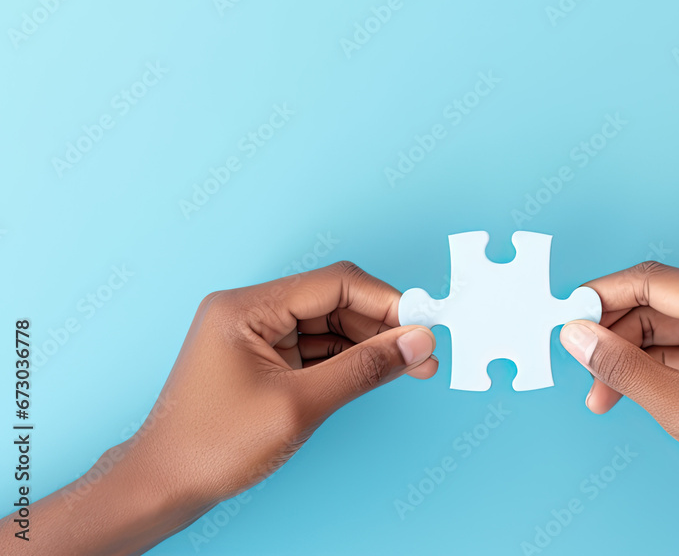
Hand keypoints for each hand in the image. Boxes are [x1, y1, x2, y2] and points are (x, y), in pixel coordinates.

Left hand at [128, 261, 436, 505]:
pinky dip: (346, 360)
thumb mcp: (301, 406)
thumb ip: (364, 369)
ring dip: (369, 344)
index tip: (423, 324)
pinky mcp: (260, 358)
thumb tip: (416, 343)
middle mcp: (249, 311)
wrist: (163, 486)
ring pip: (328, 325)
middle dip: (382, 326)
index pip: (334, 284)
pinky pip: (314, 347)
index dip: (386, 302)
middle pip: (334, 301)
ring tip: (411, 366)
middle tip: (423, 352)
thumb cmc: (214, 446)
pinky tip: (377, 372)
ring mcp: (253, 334)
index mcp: (247, 308)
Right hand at [559, 261, 678, 554]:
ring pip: (663, 332)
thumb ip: (623, 368)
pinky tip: (631, 396)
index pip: (652, 280)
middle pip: (654, 306)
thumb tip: (576, 335)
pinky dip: (651, 372)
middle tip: (586, 374)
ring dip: (629, 360)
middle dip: (614, 339)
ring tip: (602, 398)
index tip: (566, 317)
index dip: (602, 296)